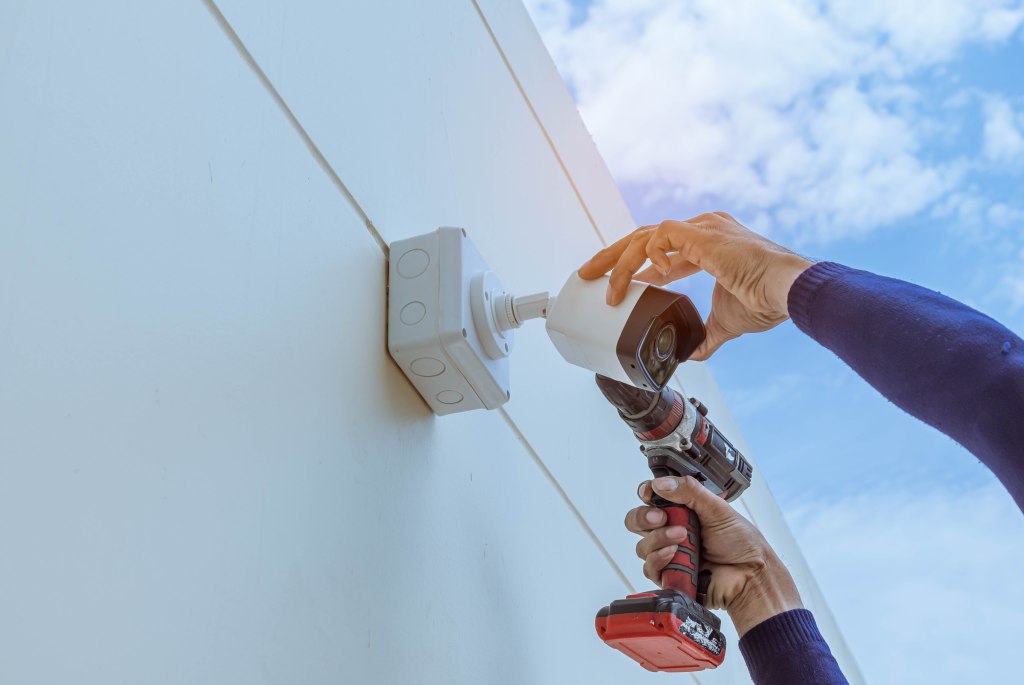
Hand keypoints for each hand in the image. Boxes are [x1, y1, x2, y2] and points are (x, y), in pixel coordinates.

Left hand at [579, 213, 812, 359]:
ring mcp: (702, 228)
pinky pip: (658, 237)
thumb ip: (706, 335)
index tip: (619, 286)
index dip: (638, 266)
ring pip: (645, 235)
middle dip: (614, 256)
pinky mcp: (701, 233)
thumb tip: (692, 354)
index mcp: (709, 244)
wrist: (787, 292)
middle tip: (588, 274)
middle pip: (645, 237)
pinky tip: (642, 280)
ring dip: (619, 260)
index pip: (662, 247)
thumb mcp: (727, 322)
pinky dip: (644, 257)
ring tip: (603, 284)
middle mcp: (703, 229)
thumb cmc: (766, 301)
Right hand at [625, 475, 802, 635]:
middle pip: (638, 521)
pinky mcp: (669, 575)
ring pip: (643, 545)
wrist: (750, 575)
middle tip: (660, 517)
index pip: (651, 498)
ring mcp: (669, 554)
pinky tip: (674, 554)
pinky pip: (650, 567)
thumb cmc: (741, 543)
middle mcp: (672, 531)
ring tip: (681, 537)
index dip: (646, 494)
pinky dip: (659, 559)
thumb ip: (689, 491)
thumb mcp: (717, 509)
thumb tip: (660, 483)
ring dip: (658, 539)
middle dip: (644, 517)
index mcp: (682, 511)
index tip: (648, 493)